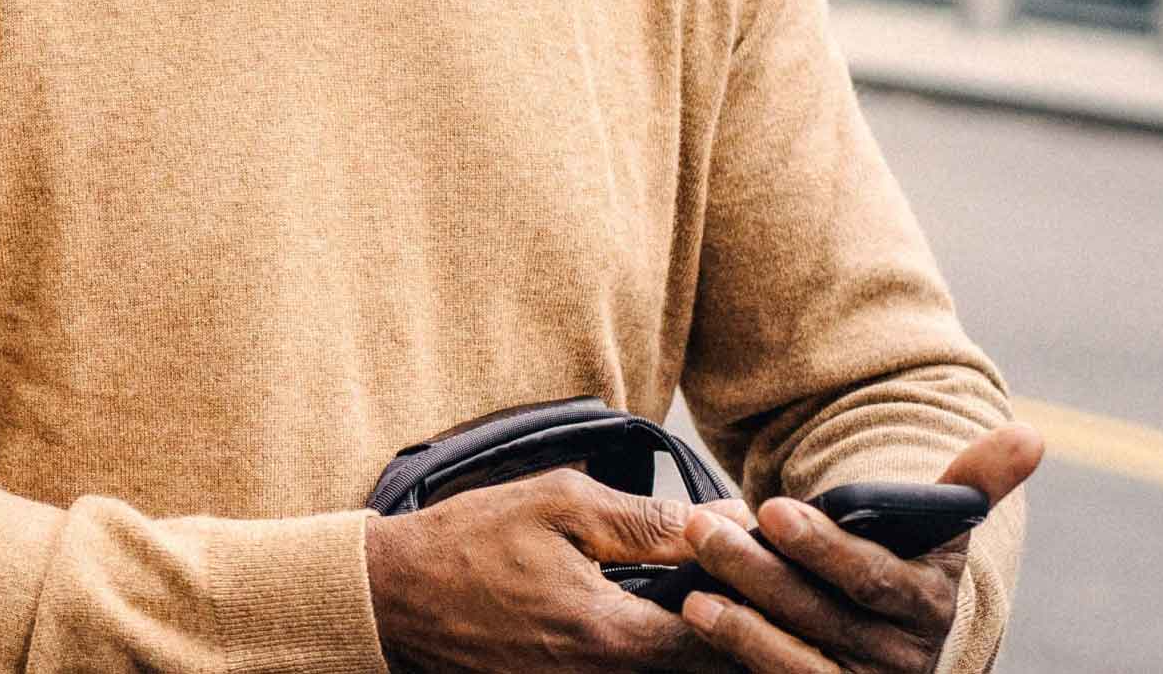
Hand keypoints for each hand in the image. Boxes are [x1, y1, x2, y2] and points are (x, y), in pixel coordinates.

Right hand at [364, 466, 735, 672]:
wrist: (390, 600)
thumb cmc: (467, 545)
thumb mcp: (561, 505)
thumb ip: (649, 521)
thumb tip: (725, 523)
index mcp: (611, 638)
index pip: (722, 641)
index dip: (759, 606)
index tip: (772, 574)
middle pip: (703, 671)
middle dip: (739, 632)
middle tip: (757, 588)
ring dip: (701, 647)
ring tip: (718, 601)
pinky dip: (656, 654)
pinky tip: (663, 621)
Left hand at [673, 424, 1044, 672]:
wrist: (894, 644)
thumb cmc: (905, 567)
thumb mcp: (940, 530)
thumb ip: (973, 481)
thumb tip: (1031, 435)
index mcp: (930, 603)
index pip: (873, 578)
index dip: (823, 546)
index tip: (773, 508)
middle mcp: (902, 656)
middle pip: (822, 615)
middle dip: (759, 570)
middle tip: (702, 528)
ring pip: (795, 657)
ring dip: (738, 620)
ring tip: (693, 581)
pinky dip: (738, 652)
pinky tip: (701, 615)